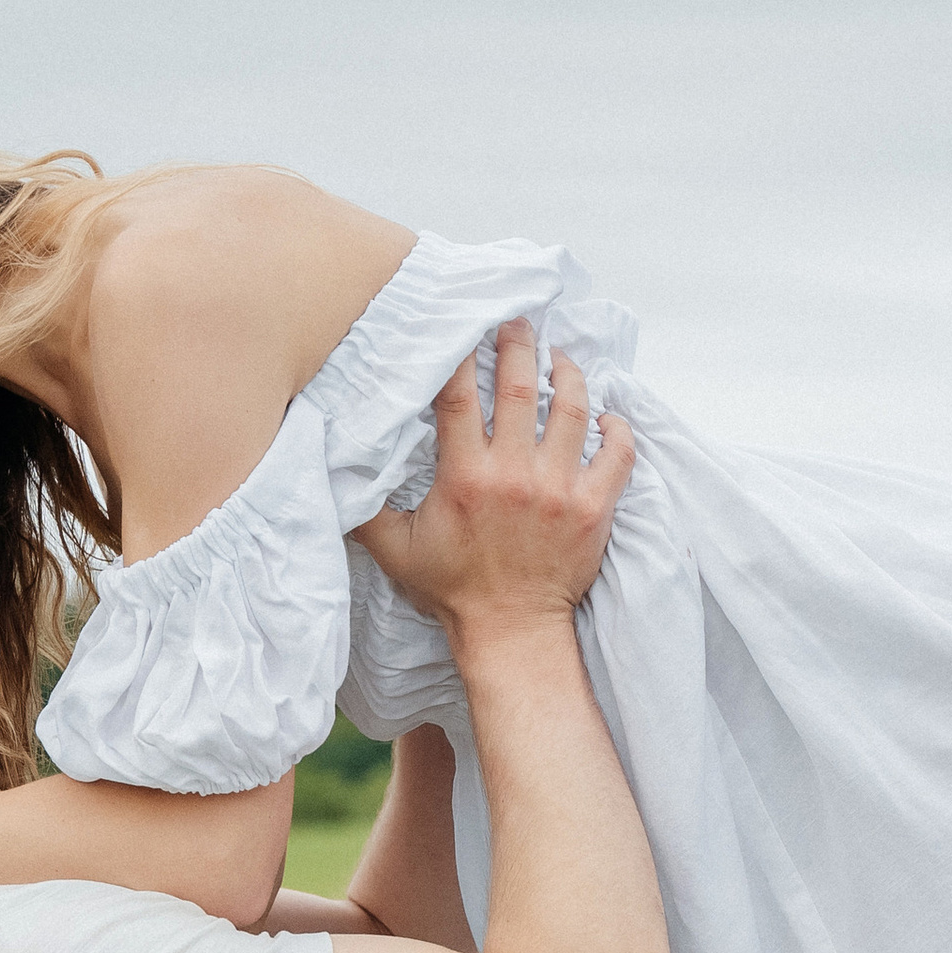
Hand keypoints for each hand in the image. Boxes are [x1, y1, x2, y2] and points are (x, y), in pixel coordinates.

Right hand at [355, 324, 631, 653]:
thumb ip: (365, 508)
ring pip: (572, 407)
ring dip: (568, 373)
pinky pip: (618, 452)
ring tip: (559, 357)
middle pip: (521, 385)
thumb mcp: (395, 550)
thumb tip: (334, 469)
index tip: (464, 324)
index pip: (460, 396)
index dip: (460, 353)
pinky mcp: (594, 507)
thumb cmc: (453, 590)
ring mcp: (559, 488)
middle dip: (518, 343)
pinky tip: (605, 415)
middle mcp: (515, 475)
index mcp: (465, 477)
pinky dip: (616, 427)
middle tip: (517, 321)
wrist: (512, 631)